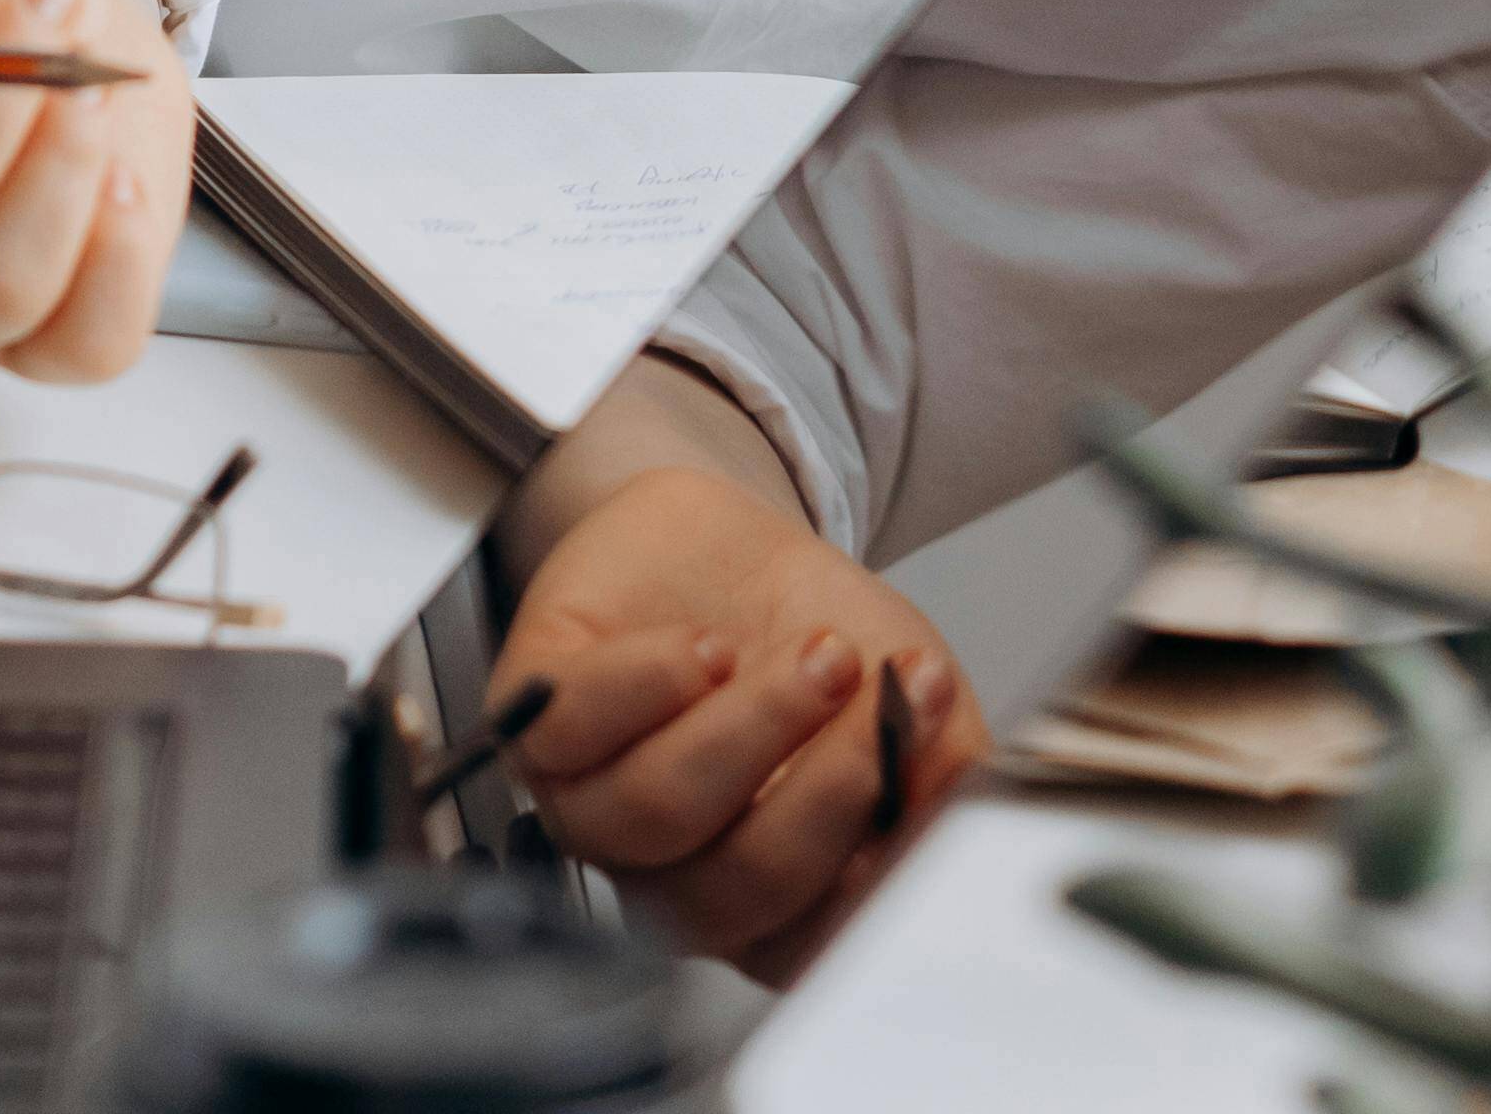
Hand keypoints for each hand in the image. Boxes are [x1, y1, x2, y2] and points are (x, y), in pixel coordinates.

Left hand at [495, 465, 984, 980]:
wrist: (730, 541)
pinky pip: (570, 728)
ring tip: (816, 653)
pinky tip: (705, 648)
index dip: (859, 890)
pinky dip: (649, 682)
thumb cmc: (812, 636)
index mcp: (759, 895)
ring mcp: (592, 799)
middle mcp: (666, 868)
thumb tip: (954, 833)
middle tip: (872, 696)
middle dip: (821, 792)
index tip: (918, 801)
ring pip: (653, 812)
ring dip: (749, 726)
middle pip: (725, 891)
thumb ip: (943, 782)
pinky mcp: (536, 713)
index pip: (797, 949)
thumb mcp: (913, 706)